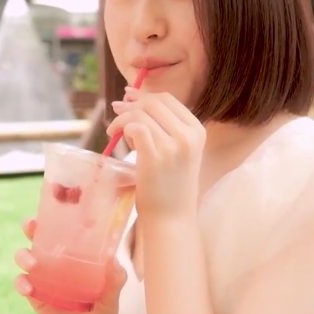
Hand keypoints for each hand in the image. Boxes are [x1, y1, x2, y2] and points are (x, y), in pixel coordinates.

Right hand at [14, 218, 126, 313]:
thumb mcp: (111, 296)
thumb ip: (114, 280)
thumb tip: (113, 261)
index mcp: (76, 257)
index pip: (64, 231)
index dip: (56, 217)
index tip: (52, 206)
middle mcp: (58, 264)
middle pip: (39, 239)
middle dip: (31, 228)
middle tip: (30, 225)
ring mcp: (44, 279)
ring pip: (25, 258)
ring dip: (24, 256)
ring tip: (33, 264)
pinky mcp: (35, 296)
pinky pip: (23, 284)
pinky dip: (21, 283)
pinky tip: (28, 287)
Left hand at [107, 88, 205, 220]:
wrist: (171, 218)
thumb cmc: (170, 185)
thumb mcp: (176, 150)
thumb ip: (160, 126)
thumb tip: (129, 97)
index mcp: (197, 130)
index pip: (167, 99)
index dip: (143, 95)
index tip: (127, 98)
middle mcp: (188, 135)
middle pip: (153, 102)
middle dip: (130, 105)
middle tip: (116, 115)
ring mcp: (173, 146)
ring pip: (140, 113)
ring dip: (122, 118)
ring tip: (115, 132)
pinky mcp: (156, 157)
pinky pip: (135, 127)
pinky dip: (122, 127)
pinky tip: (116, 138)